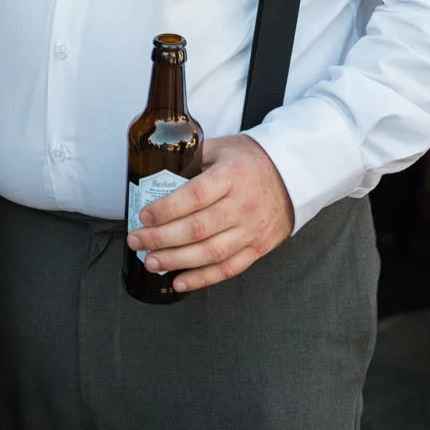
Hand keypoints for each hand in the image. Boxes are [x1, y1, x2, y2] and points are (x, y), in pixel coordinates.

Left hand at [127, 134, 294, 291]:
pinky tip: (178, 282)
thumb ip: (192, 157)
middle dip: (161, 238)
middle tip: (136, 241)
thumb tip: (155, 170)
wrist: (293, 176)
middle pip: (197, 229)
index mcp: (232, 176)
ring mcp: (252, 230)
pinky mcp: (258, 248)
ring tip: (150, 262)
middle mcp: (243, 205)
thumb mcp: (222, 148)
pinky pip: (228, 268)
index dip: (166, 209)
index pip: (195, 196)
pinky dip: (202, 278)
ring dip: (176, 260)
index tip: (143, 215)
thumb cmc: (252, 161)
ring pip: (210, 253)